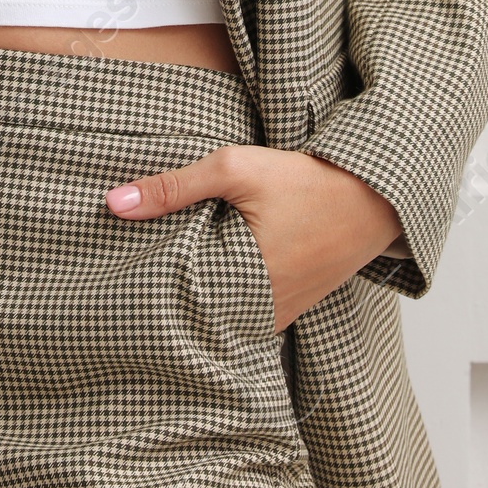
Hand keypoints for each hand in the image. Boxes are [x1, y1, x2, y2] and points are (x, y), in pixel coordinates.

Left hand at [104, 145, 407, 330]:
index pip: (179, 304)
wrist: (373, 195)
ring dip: (199, 304)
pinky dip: (227, 301)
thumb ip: (174, 186)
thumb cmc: (305, 180)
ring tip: (159, 286)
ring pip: (224, 318)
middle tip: (130, 288)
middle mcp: (264, 311)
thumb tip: (114, 203)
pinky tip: (207, 281)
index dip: (147, 295)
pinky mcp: (292, 307)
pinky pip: (249, 315)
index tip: (118, 286)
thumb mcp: (235, 170)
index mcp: (246, 284)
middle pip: (199, 316)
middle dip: (168, 303)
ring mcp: (281, 314)